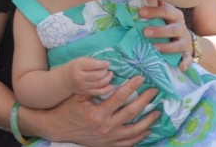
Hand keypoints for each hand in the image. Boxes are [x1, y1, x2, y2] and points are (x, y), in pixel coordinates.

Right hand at [44, 76, 159, 145]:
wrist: (57, 128)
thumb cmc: (67, 108)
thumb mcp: (78, 95)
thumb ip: (96, 87)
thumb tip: (112, 76)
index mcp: (97, 113)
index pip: (120, 97)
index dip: (132, 86)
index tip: (141, 78)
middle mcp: (105, 128)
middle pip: (131, 113)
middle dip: (145, 101)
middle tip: (154, 92)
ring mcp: (108, 138)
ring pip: (134, 131)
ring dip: (148, 121)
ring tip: (158, 112)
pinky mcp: (108, 145)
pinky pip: (128, 143)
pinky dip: (139, 136)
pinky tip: (147, 129)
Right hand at [64, 57, 113, 96]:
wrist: (65, 79)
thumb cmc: (76, 66)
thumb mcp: (81, 60)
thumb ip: (93, 61)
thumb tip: (107, 64)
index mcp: (78, 66)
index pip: (93, 65)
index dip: (103, 64)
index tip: (108, 63)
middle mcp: (80, 77)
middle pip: (97, 75)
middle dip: (106, 72)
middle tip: (108, 70)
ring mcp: (82, 86)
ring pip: (99, 84)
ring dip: (108, 79)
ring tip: (110, 75)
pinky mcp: (85, 92)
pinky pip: (98, 92)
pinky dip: (106, 89)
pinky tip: (111, 86)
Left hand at [139, 0, 192, 69]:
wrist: (189, 40)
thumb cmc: (169, 24)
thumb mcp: (165, 14)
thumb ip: (154, 5)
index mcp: (175, 15)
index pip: (166, 11)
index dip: (153, 11)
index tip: (140, 12)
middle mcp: (181, 27)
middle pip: (172, 28)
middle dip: (159, 30)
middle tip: (144, 32)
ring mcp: (185, 41)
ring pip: (178, 44)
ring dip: (167, 47)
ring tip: (155, 48)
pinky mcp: (187, 53)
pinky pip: (188, 59)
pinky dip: (185, 62)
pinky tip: (181, 67)